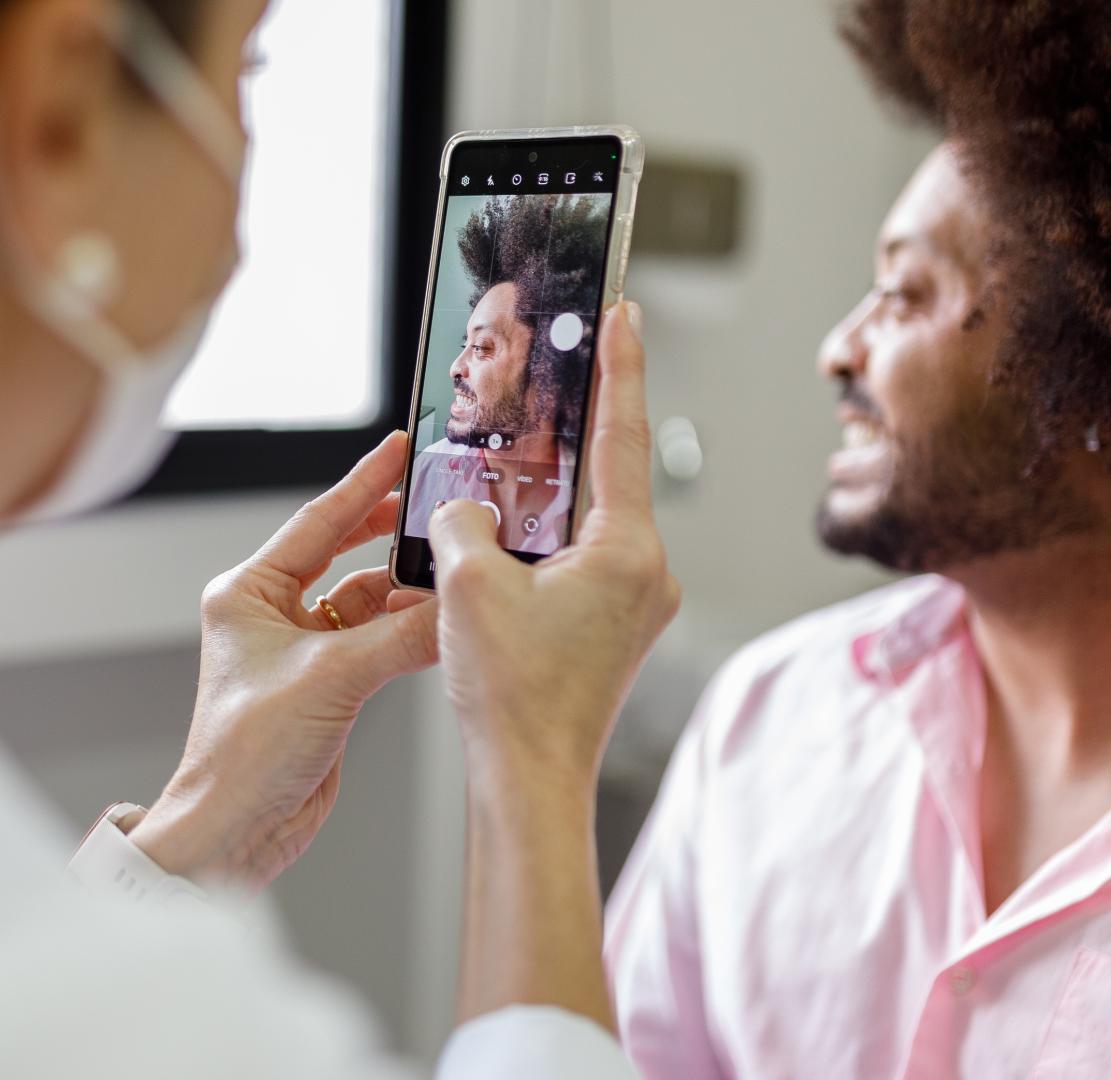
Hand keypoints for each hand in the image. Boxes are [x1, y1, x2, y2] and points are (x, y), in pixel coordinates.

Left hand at [131, 432, 439, 889]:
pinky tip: (439, 623)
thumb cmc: (244, 757)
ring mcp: (299, 651)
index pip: (316, 522)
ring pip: (365, 604)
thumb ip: (399, 638)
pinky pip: (375, 643)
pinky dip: (407, 633)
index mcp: (248, 594)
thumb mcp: (330, 680)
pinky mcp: (325, 686)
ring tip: (450, 572)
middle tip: (438, 506)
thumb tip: (454, 608)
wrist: (234, 830)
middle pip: (343, 555)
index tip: (397, 450)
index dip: (362, 485)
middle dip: (390, 534)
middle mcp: (270, 616)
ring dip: (405, 592)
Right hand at [430, 301, 679, 801]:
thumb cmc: (512, 697)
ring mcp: (635, 605)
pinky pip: (583, 561)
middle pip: (608, 479)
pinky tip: (508, 539)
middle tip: (561, 372)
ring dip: (551, 496)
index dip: (620, 367)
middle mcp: (647, 574)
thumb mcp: (468, 585)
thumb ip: (463, 520)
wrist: (530, 782)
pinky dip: (547, 540)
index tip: (623, 313)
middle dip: (576, 430)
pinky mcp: (614, 630)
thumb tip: (467, 507)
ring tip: (512, 467)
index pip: (624, 436)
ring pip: (591, 524)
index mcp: (628, 552)